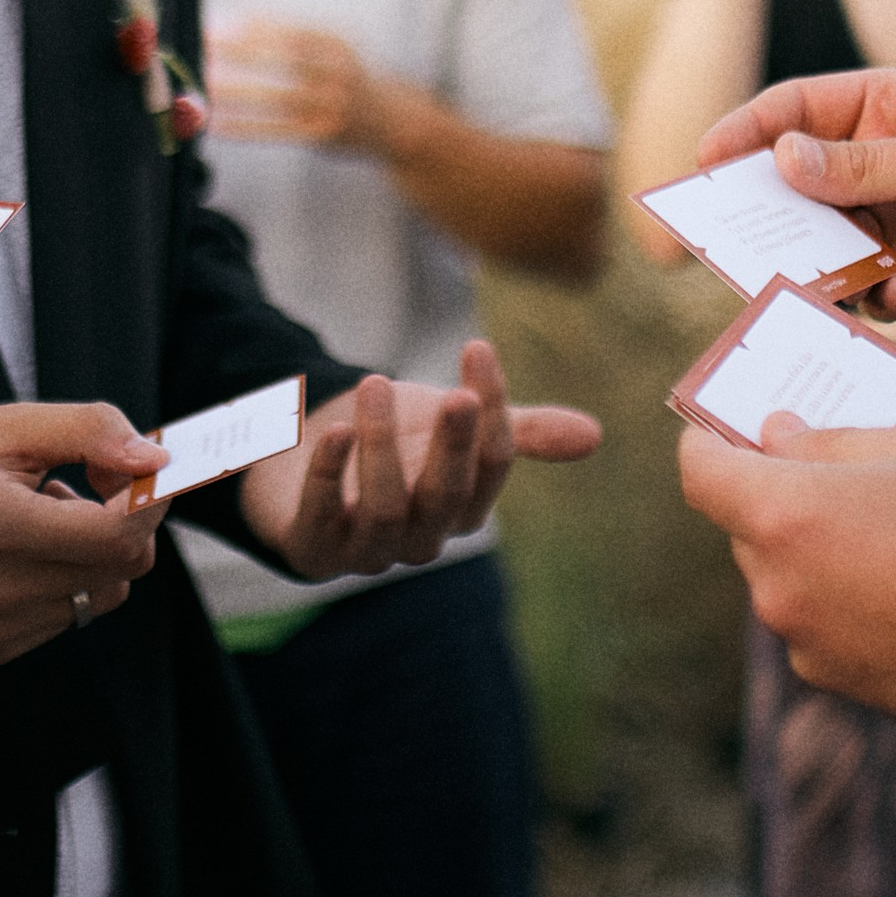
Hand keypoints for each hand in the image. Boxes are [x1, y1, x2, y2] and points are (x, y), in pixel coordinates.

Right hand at [0, 403, 166, 665]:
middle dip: (126, 519)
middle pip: (124, 563)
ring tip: (46, 521)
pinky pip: (77, 614)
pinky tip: (32, 555)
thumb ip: (89, 430)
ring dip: (97, 551)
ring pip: (107, 590)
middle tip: (88, 485)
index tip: (145, 472)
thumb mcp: (9, 426)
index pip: (115, 532)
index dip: (147, 498)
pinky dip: (72, 580)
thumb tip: (154, 458)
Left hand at [205, 21, 392, 154]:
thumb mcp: (332, 51)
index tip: (216, 23)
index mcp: (336, 46)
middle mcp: (337, 75)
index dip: (251, 28)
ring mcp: (330, 107)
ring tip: (202, 84)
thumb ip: (293, 38)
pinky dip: (244, 127)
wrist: (394, 122)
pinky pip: (275, 131)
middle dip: (238, 53)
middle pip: (280, 62)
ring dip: (235, 92)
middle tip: (200, 48)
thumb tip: (235, 22)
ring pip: (275, 99)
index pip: (288, 32)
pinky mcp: (321, 135)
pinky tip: (216, 123)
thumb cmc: (347, 78)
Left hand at [240, 339, 599, 582]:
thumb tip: (595, 435)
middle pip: (448, 495)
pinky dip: (330, 477)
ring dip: (381, 444)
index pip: (492, 464)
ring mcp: (367, 550)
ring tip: (374, 382)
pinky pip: (322, 520)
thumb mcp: (451, 425)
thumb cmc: (393, 443)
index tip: (476, 346)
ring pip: (387, 508)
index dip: (491, 409)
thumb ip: (517, 430)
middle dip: (453, 445)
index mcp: (464, 506)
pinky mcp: (312, 549)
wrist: (300, 464)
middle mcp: (422, 536)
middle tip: (452, 395)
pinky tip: (332, 430)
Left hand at [678, 411, 895, 748]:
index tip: (736, 429)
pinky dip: (852, 597)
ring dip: (826, 548)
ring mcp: (807, 645)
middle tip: (855, 470)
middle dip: (788, 494)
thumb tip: (778, 437)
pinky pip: (826, 621)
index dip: (709, 444)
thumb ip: (836, 440)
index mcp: (785, 517)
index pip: (700, 474)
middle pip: (749, 526)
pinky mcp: (843, 685)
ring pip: (791, 575)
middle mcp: (778, 587)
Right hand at [697, 69, 895, 333]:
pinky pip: (856, 293)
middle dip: (764, 207)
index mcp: (890, 109)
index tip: (705, 162)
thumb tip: (780, 156)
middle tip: (730, 236)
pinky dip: (861, 300)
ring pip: (817, 243)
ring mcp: (889, 225)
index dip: (748, 130)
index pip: (799, 109)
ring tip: (811, 279)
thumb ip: (865, 164)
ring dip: (810, 262)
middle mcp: (879, 165)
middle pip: (794, 181)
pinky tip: (895, 299)